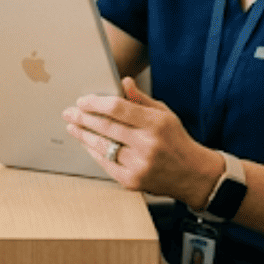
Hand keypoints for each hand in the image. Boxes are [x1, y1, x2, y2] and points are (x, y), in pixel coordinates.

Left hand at [64, 78, 223, 205]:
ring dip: (84, 135)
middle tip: (70, 112)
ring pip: (103, 146)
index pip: (118, 108)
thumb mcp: (165, 114)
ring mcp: (139, 165)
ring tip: (73, 127)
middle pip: (106, 127)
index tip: (83, 101)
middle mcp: (147, 144)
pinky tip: (87, 143)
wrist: (192, 174)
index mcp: (156, 123)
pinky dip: (94, 152)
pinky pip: (105, 164)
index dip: (96, 103)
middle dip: (83, 118)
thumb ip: (141, 99)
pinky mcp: (132, 181)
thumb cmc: (176, 140)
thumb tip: (123, 82)